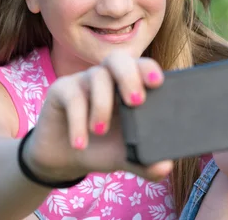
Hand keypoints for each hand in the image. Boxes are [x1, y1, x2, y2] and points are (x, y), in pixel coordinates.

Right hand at [22, 50, 172, 182]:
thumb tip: (165, 168)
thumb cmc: (102, 147)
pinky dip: (78, 120)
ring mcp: (85, 80)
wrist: (65, 158)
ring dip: (102, 105)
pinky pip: (72, 95)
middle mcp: (108, 77)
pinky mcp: (62, 89)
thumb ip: (145, 162)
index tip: (157, 84)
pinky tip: (80, 143)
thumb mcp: (125, 157)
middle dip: (129, 77)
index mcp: (129, 86)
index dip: (149, 69)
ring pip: (97, 76)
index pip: (142, 66)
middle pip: (118, 59)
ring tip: (100, 131)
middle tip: (136, 102)